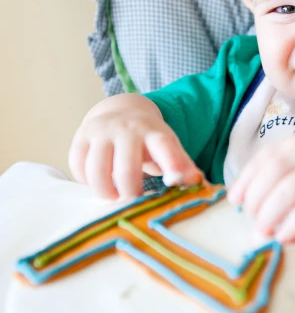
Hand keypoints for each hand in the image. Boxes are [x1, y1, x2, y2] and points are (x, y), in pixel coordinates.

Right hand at [69, 94, 201, 199]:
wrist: (122, 110)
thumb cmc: (150, 139)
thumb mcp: (170, 147)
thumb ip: (183, 165)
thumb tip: (198, 183)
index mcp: (155, 133)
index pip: (165, 147)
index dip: (172, 164)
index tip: (176, 181)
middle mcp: (127, 128)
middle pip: (125, 168)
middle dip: (129, 192)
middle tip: (132, 202)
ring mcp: (101, 131)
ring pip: (97, 170)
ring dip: (104, 191)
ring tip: (113, 196)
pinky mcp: (81, 137)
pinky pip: (78, 166)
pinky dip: (85, 181)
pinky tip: (97, 182)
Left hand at [228, 132, 294, 241]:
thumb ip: (279, 177)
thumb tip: (244, 203)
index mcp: (294, 143)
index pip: (262, 159)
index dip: (245, 181)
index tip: (235, 201)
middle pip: (271, 175)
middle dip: (256, 201)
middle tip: (252, 221)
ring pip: (287, 192)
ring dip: (270, 215)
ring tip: (263, 232)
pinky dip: (294, 224)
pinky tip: (285, 236)